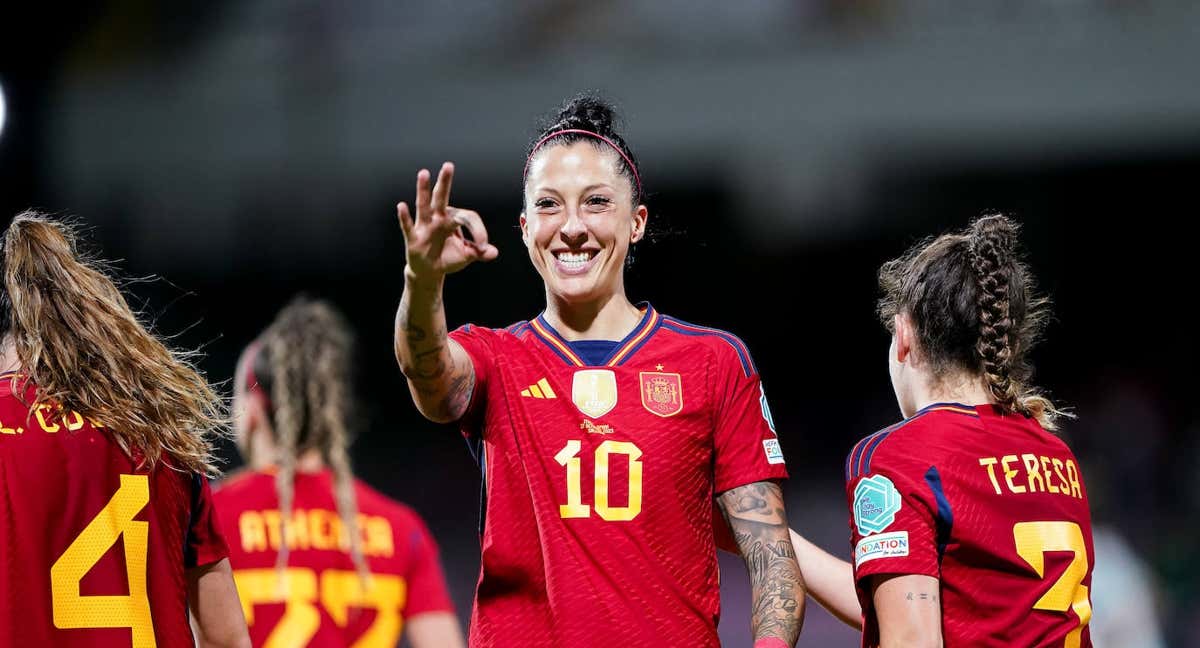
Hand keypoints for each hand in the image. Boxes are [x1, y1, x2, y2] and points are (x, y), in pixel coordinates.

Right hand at [397, 162, 498, 280]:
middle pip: (441, 197)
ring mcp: (424, 227)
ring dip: (423, 190)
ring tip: (424, 173)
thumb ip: (479, 252)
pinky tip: (402, 206)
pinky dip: (404, 217)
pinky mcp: (413, 238)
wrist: (430, 272)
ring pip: (424, 205)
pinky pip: (408, 226)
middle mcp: (437, 219)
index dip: (477, 229)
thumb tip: (493, 252)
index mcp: (452, 220)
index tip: (483, 244)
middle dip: (445, 182)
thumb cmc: (448, 258)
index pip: (466, 217)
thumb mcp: (467, 256)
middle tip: (449, 165)